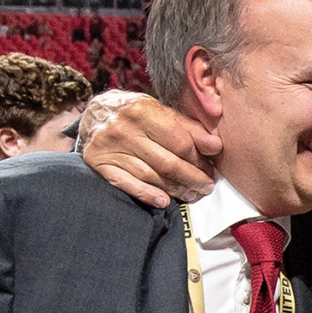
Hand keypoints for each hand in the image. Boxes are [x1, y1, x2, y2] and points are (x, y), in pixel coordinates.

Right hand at [81, 90, 220, 207]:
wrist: (95, 111)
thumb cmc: (136, 112)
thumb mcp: (162, 112)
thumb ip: (189, 129)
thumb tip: (216, 147)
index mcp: (143, 110)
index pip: (180, 142)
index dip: (199, 160)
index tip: (211, 170)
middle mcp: (124, 128)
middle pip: (167, 162)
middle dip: (191, 178)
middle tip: (206, 187)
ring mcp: (109, 147)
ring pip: (150, 175)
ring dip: (175, 189)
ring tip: (191, 194)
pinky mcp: (98, 163)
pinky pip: (126, 183)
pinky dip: (146, 194)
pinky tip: (163, 201)